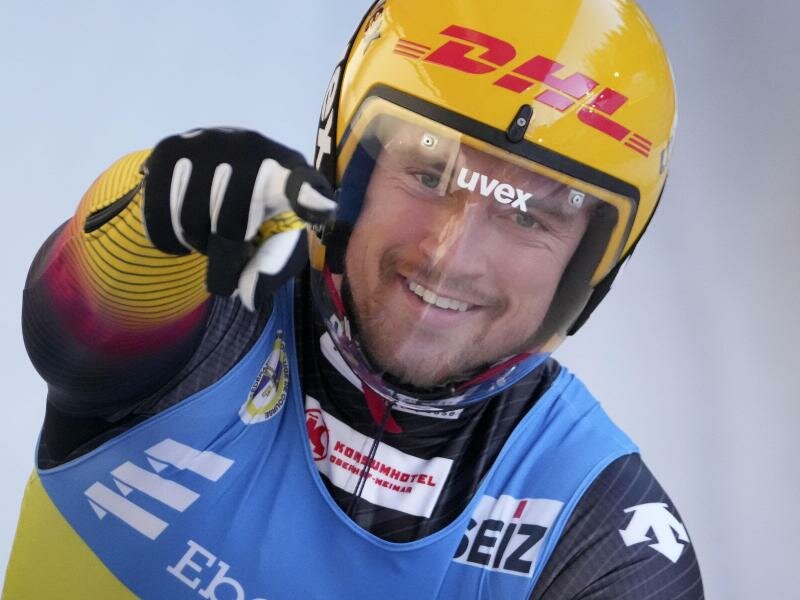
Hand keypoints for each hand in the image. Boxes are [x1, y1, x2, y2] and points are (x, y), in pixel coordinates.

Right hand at [141, 127, 335, 309]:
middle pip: (231, 224)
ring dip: (196, 244)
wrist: (217, 171)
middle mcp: (253, 147)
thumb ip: (271, 267)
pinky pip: (159, 210)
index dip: (308, 197)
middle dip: (224, 257)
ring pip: (191, 219)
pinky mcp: (171, 147)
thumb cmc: (259, 213)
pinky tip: (183, 230)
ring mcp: (210, 141)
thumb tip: (246, 296)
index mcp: (292, 170)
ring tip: (209, 236)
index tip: (322, 209)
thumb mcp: (276, 240)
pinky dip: (169, 236)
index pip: (302, 185)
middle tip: (226, 264)